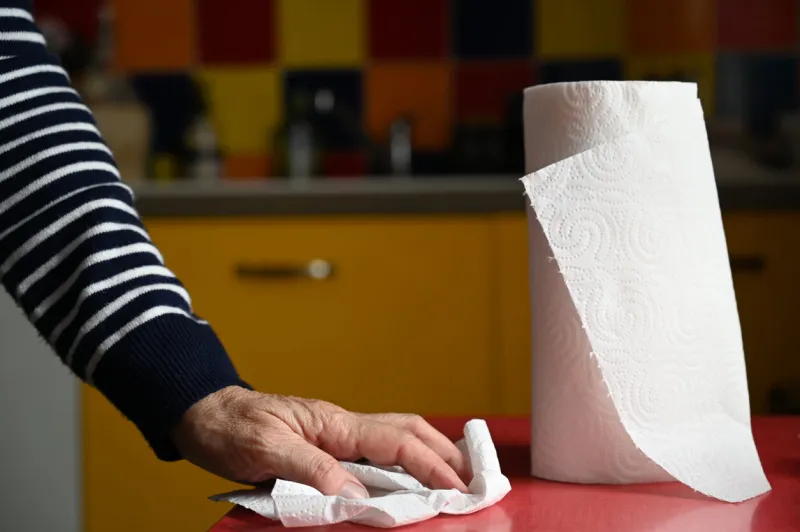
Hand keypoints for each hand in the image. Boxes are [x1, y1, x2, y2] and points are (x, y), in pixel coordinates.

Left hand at [171, 386, 470, 498]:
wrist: (206, 414)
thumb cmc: (232, 428)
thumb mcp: (266, 449)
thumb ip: (311, 467)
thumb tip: (354, 493)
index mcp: (335, 423)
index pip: (397, 441)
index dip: (432, 464)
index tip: (459, 487)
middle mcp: (343, 425)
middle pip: (409, 431)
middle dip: (445, 453)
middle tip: (475, 480)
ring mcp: (338, 433)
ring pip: (398, 437)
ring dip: (431, 453)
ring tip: (456, 475)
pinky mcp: (329, 444)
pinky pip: (378, 451)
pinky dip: (405, 461)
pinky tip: (410, 475)